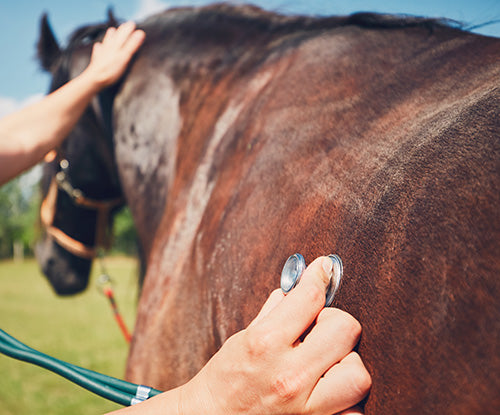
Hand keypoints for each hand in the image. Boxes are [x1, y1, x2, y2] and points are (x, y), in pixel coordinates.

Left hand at [83, 21, 144, 88]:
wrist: (95, 79)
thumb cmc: (111, 69)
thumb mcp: (125, 57)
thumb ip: (132, 45)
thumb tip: (141, 33)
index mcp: (116, 45)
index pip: (124, 34)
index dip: (129, 29)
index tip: (133, 24)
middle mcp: (109, 46)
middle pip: (115, 36)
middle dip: (120, 30)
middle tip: (125, 25)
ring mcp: (102, 52)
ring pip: (106, 41)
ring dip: (109, 36)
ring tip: (111, 31)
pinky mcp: (97, 60)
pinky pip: (98, 50)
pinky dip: (99, 47)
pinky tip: (98, 46)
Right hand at [178, 256, 370, 414]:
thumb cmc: (225, 379)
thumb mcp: (244, 336)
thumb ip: (275, 310)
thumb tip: (300, 285)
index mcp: (265, 343)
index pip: (310, 297)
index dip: (320, 275)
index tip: (324, 269)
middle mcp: (288, 375)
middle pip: (345, 329)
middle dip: (334, 323)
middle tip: (318, 330)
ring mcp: (305, 409)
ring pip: (358, 375)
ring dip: (347, 363)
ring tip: (328, 364)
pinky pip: (355, 413)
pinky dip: (348, 401)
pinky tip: (329, 392)